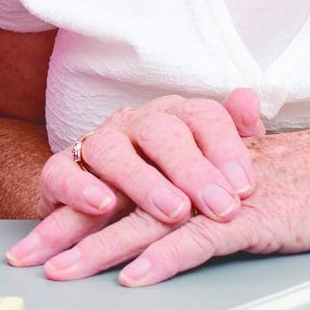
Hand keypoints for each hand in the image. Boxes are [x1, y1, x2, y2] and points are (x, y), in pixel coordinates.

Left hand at [14, 119, 309, 285]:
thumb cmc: (302, 183)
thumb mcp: (233, 188)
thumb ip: (192, 199)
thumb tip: (152, 233)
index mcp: (181, 169)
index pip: (114, 190)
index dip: (69, 213)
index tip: (31, 244)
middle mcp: (189, 177)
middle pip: (115, 203)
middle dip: (64, 232)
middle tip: (23, 258)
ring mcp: (215, 196)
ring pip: (145, 221)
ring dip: (99, 248)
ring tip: (62, 271)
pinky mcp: (248, 216)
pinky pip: (198, 239)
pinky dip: (164, 258)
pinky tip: (134, 277)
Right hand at [28, 89, 265, 237]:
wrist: (102, 203)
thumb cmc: (169, 186)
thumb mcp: (211, 164)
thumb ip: (235, 134)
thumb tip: (249, 98)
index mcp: (174, 117)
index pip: (203, 116)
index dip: (227, 149)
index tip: (246, 188)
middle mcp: (134, 124)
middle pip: (161, 132)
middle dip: (193, 171)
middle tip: (220, 206)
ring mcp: (95, 145)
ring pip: (112, 151)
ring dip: (144, 182)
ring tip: (173, 211)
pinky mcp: (60, 172)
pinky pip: (62, 172)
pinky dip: (80, 188)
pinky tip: (103, 205)